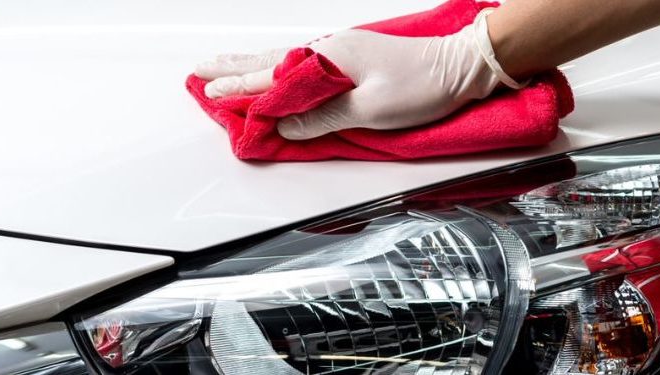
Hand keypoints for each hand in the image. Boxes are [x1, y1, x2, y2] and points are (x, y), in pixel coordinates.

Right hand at [194, 25, 501, 139]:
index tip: (211, 96)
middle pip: (269, 62)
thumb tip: (285, 126)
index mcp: (329, 58)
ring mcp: (338, 53)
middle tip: (199, 73)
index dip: (241, 90)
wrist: (460, 67)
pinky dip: (276, 69)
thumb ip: (323, 118)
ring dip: (249, 65)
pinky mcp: (350, 60)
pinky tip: (270, 72)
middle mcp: (329, 50)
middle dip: (232, 69)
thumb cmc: (422, 86)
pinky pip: (300, 65)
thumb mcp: (370, 109)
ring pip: (281, 61)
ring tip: (222, 68)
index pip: (273, 77)